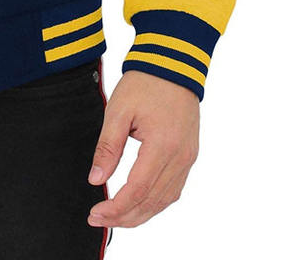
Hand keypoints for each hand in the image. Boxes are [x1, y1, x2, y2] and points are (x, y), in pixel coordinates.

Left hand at [87, 70, 198, 227]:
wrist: (173, 65)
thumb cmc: (144, 83)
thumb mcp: (118, 110)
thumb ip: (108, 147)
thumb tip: (96, 179)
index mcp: (163, 146)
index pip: (138, 190)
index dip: (116, 208)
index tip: (95, 213)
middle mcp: (181, 157)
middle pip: (153, 201)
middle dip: (125, 217)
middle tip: (99, 220)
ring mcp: (188, 158)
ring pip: (165, 200)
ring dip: (141, 214)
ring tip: (115, 217)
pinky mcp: (189, 155)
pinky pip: (174, 189)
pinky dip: (155, 202)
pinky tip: (139, 204)